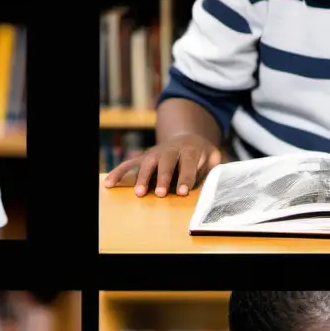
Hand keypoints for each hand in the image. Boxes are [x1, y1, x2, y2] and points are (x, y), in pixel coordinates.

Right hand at [102, 133, 221, 196]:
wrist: (187, 137)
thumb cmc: (202, 154)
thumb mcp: (214, 157)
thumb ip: (215, 168)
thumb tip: (220, 181)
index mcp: (191, 150)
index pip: (189, 164)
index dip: (186, 177)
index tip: (182, 192)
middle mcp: (172, 150)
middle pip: (166, 162)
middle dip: (163, 178)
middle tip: (160, 194)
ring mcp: (156, 153)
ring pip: (147, 162)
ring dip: (142, 178)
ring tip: (139, 194)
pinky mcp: (144, 157)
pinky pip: (130, 164)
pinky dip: (119, 172)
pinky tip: (110, 183)